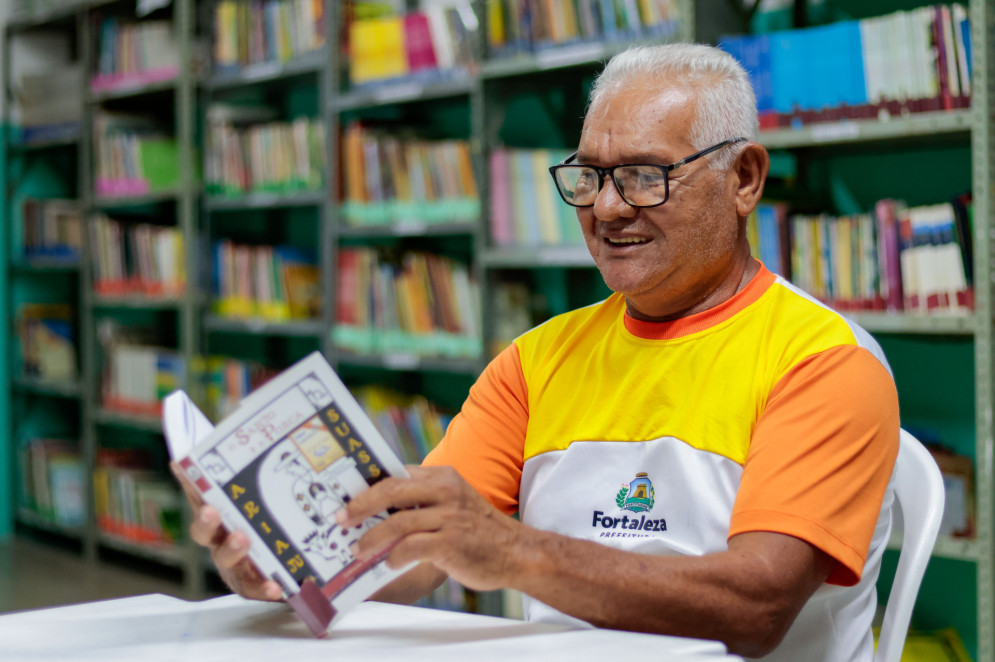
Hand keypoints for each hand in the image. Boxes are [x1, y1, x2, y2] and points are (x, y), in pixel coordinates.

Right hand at [170, 462, 282, 601]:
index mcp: (220, 511)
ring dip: (232, 548)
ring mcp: (233, 562)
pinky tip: (274, 584)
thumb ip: (261, 465)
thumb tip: (255, 419)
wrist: (288, 565)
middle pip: (204, 529)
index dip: (188, 479)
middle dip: (206, 519)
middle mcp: (220, 537)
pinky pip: (254, 587)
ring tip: (243, 538)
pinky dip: (262, 586)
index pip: (200, 493)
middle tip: (211, 510)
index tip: (181, 464)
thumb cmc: (272, 520)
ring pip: (225, 557)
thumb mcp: (268, 491)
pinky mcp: (251, 584)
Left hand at [337, 465, 524, 591]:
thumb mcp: (452, 503)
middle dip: (360, 506)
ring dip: (372, 538)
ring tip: (358, 549)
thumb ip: (422, 502)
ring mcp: (449, 516)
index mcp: (442, 476)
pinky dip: (395, 556)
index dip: (368, 486)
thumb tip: (378, 512)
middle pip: (391, 490)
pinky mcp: (451, 543)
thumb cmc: (477, 531)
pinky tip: (389, 564)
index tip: (346, 498)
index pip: (396, 474)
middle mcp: (445, 491)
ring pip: (397, 522)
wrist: (517, 552)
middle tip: (341, 520)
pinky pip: (411, 547)